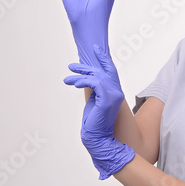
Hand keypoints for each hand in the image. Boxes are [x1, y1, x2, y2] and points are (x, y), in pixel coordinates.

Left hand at [64, 44, 133, 179]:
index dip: (104, 58)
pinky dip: (83, 81)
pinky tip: (74, 84)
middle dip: (85, 67)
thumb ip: (95, 88)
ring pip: (97, 76)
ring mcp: (114, 95)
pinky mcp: (107, 99)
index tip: (96, 49)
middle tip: (71, 66)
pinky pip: (95, 83)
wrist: (97, 136)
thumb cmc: (94, 120)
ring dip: (80, 76)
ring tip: (67, 80)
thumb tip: (88, 77)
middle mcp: (117, 91)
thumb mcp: (95, 100)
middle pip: (102, 71)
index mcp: (115, 91)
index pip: (111, 70)